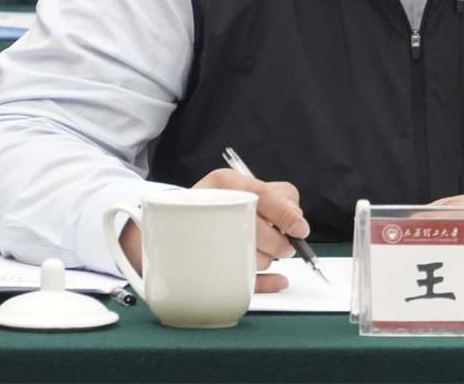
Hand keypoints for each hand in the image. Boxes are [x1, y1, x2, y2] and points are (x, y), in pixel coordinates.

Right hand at [117, 170, 308, 292]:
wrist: (163, 226)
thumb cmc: (215, 205)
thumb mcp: (245, 187)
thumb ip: (277, 196)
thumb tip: (298, 220)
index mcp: (222, 182)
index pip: (259, 193)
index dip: (284, 213)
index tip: (300, 228)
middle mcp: (210, 204)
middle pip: (257, 229)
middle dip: (277, 242)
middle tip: (284, 247)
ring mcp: (200, 235)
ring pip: (251, 256)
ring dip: (262, 259)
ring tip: (252, 251)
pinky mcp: (199, 266)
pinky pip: (242, 280)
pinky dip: (266, 283)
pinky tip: (279, 280)